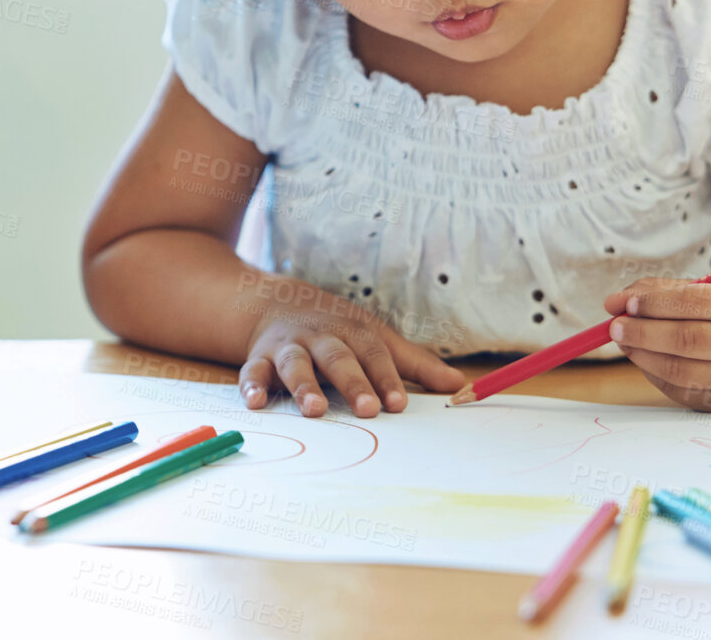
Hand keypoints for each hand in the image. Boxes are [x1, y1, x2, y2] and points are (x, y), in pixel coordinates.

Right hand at [239, 285, 466, 417]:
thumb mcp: (376, 338)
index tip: (399, 403)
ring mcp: (289, 347)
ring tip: (314, 410)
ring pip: (296, 364)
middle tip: (368, 409)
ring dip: (304, 386)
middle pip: (338, 357)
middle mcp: (321, 337)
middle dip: (353, 382)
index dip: (387, 377)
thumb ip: (414, 364)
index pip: (374, 353)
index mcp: (353, 332)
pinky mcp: (260, 358)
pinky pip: (254, 371)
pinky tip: (256, 403)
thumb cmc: (337, 329)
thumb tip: (457, 385)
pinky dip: (253, 385)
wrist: (277, 302)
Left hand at [602, 277, 710, 411]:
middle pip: (688, 340)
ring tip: (624, 341)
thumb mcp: (709, 291)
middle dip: (643, 332)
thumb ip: (661, 292)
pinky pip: (679, 391)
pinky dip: (653, 373)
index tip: (626, 303)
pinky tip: (642, 358)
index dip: (656, 303)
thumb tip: (614, 302)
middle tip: (615, 326)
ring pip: (681, 371)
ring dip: (642, 355)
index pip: (695, 303)